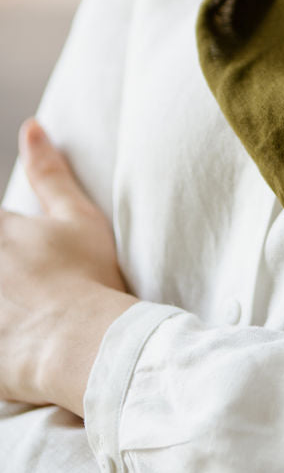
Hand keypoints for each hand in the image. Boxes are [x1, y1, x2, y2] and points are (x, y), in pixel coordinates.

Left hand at [0, 120, 135, 411]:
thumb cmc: (87, 278)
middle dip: (5, 266)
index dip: (9, 236)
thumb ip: (49, 172)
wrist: (85, 346)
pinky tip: (16, 335)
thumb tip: (32, 126)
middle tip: (29, 281)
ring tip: (19, 307)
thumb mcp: (77, 217)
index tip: (28, 256)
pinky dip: (3, 332)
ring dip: (4, 296)